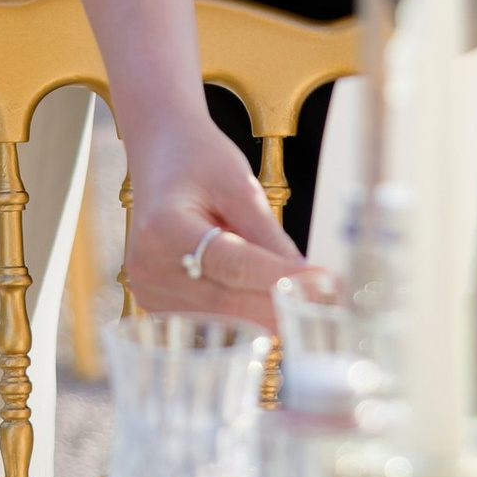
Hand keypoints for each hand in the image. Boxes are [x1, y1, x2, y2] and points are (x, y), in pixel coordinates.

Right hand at [122, 118, 306, 328]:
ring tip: (307, 303)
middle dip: (282, 303)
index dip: (282, 277)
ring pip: (222, 319)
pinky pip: (209, 321)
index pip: (234, 265)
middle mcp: (147, 268)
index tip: (324, 281)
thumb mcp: (237, 183)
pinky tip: (273, 307)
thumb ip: (267, 233)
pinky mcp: (156, 304)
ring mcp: (148, 291)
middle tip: (328, 300)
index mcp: (163, 229)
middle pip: (228, 301)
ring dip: (267, 316)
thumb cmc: (199, 160)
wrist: (160, 155)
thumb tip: (304, 278)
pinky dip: (245, 318)